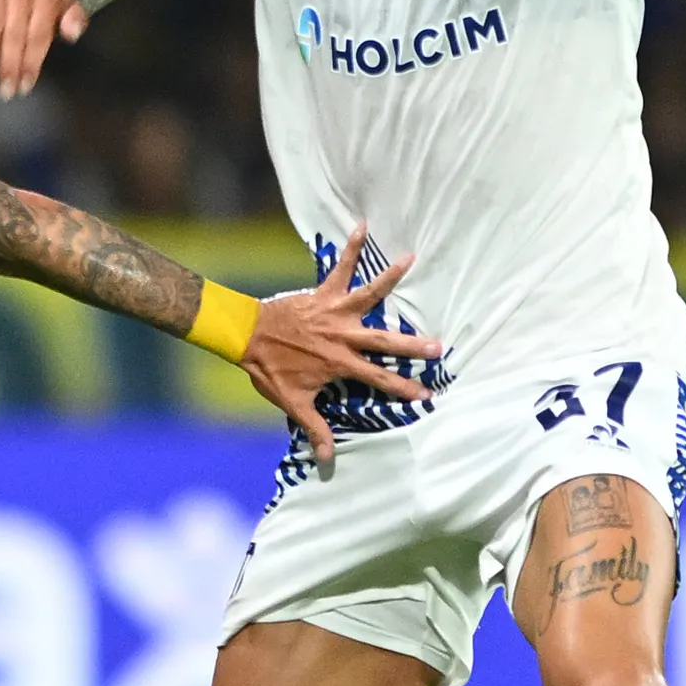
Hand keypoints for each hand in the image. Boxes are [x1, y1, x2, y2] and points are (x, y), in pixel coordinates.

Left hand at [242, 224, 445, 464]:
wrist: (246, 336)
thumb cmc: (269, 370)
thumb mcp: (292, 403)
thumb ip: (314, 428)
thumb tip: (327, 460)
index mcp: (339, 364)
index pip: (377, 380)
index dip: (402, 389)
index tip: (426, 395)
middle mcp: (343, 337)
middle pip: (383, 341)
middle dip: (411, 345)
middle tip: (438, 346)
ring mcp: (334, 313)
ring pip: (368, 294)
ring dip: (390, 277)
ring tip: (412, 258)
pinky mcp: (322, 293)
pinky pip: (339, 267)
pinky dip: (351, 246)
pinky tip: (362, 225)